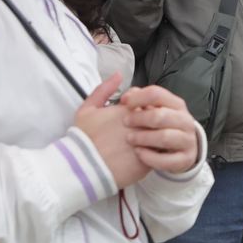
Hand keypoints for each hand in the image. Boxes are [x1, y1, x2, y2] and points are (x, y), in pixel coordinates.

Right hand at [74, 74, 147, 188]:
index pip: (147, 102)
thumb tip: (118, 74)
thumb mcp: (87, 110)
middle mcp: (141, 125)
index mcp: (129, 110)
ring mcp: (146, 144)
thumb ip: (104, 90)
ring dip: (154, 138)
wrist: (82, 169)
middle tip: (136, 132)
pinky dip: (152, 155)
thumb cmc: (83, 138)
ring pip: (160, 137)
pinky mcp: (147, 162)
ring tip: (139, 144)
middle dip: (151, 122)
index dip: (141, 108)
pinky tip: (138, 158)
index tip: (130, 117)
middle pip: (157, 118)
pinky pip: (157, 156)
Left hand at [118, 84, 201, 175]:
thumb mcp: (154, 109)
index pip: (157, 94)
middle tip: (125, 122)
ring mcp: (187, 140)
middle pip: (160, 115)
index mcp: (177, 104)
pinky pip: (167, 160)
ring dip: (143, 138)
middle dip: (139, 118)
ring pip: (164, 137)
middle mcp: (185, 121)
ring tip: (130, 139)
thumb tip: (128, 95)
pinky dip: (150, 157)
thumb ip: (140, 99)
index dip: (137, 97)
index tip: (124, 102)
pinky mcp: (185, 159)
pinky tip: (139, 153)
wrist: (180, 149)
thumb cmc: (161, 127)